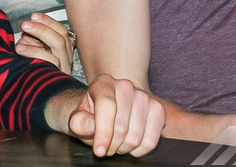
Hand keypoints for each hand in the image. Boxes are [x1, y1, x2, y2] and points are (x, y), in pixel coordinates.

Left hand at [15, 12, 75, 74]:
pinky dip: (34, 51)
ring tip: (24, 29)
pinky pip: (50, 60)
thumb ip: (34, 38)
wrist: (30, 97)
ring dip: (40, 34)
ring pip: (59, 45)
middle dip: (44, 26)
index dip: (49, 22)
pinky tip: (20, 49)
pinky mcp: (57, 77)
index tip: (33, 16)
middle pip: (62, 36)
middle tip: (26, 22)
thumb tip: (28, 26)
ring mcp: (63, 68)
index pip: (62, 32)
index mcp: (64, 51)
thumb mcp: (34, 50)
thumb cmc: (30, 70)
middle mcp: (67, 59)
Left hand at [49, 75, 164, 156]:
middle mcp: (125, 85)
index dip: (103, 132)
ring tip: (117, 142)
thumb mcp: (78, 120)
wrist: (107, 113)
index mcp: (103, 83)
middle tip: (105, 146)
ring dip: (124, 148)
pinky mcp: (158, 110)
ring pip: (136, 137)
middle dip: (111, 145)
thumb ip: (80, 123)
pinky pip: (150, 141)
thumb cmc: (91, 117)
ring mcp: (144, 97)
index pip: (107, 106)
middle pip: (121, 127)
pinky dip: (139, 151)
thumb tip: (93, 127)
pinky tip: (130, 144)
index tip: (99, 151)